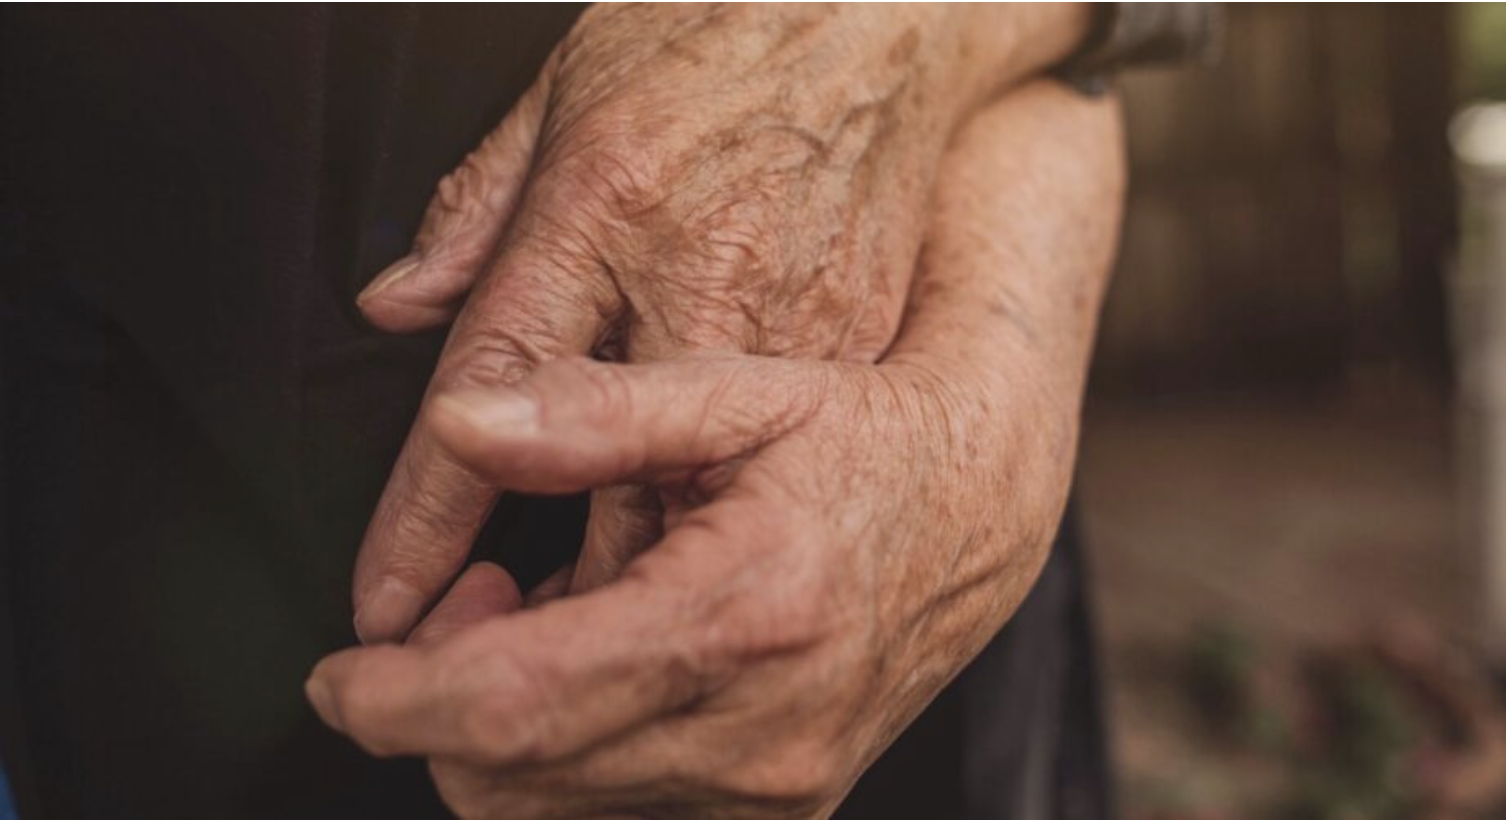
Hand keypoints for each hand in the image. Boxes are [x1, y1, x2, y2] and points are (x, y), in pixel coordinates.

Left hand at [308, 82, 1123, 817]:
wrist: (975, 508)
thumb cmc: (858, 436)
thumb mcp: (738, 392)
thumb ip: (591, 412)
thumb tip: (457, 423)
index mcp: (737, 617)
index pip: (510, 707)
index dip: (393, 699)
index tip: (339, 672)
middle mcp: (757, 733)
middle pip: (512, 783)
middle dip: (437, 711)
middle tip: (466, 601)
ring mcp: (774, 790)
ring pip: (556, 816)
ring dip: (505, 736)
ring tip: (537, 619)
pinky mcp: (782, 810)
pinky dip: (572, 761)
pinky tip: (597, 670)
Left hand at [347, 3, 1091, 638]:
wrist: (884, 16)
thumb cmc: (721, 36)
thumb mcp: (566, 88)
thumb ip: (475, 208)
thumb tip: (402, 300)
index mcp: (604, 214)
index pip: (490, 402)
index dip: (427, 521)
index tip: (388, 604)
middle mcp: (700, 289)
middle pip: (602, 500)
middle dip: (531, 606)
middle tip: (470, 648)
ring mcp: (793, 334)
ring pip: (699, 512)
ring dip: (622, 593)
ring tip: (564, 634)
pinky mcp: (854, 354)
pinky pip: (778, 473)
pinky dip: (720, 537)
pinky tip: (684, 566)